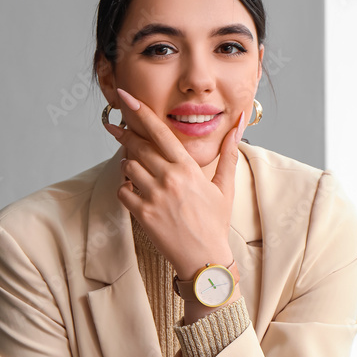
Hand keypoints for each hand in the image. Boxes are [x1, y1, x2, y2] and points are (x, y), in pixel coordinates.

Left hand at [103, 88, 245, 279]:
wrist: (205, 259)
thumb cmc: (215, 223)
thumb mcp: (225, 186)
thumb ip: (229, 153)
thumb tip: (240, 123)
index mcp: (188, 168)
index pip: (160, 131)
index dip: (140, 111)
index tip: (125, 98)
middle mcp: (169, 178)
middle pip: (138, 146)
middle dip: (125, 135)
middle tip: (116, 129)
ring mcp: (154, 196)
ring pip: (127, 166)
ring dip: (128, 165)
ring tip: (137, 171)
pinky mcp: (143, 214)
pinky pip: (122, 191)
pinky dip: (125, 189)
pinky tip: (136, 192)